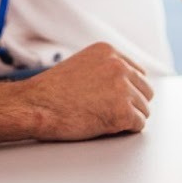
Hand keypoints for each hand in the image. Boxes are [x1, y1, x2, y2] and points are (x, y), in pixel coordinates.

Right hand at [21, 42, 153, 141]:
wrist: (35, 105)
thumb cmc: (51, 91)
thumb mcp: (81, 65)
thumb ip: (104, 69)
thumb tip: (125, 84)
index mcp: (109, 52)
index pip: (138, 73)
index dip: (129, 90)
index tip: (118, 99)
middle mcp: (119, 66)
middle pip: (146, 91)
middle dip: (132, 104)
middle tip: (112, 113)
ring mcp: (123, 88)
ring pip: (144, 109)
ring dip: (128, 118)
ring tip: (104, 120)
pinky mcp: (122, 111)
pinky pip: (138, 124)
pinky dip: (126, 130)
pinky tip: (107, 127)